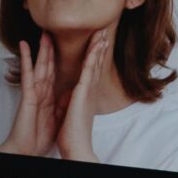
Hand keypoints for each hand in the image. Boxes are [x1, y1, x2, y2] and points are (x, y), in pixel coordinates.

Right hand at [0, 35, 58, 155]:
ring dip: (41, 49)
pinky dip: (27, 59)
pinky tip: (25, 46)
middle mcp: (41, 90)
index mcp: (49, 95)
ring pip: (39, 65)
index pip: (55, 72)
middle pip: (48, 65)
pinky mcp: (27, 95)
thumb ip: (62, 103)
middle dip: (51, 48)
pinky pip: (27, 74)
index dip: (60, 58)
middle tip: (55, 31)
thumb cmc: (39, 136)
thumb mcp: (57, 116)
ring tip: (43, 33)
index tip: (68, 45)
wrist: (27, 149)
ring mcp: (33, 91)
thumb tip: (71, 93)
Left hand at [56, 28, 109, 163]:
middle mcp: (89, 91)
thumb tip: (74, 99)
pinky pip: (88, 70)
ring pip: (94, 63)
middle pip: (95, 64)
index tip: (98, 43)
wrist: (77, 146)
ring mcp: (87, 90)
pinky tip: (96, 45)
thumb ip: (75, 103)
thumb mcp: (72, 113)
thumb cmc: (73, 134)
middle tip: (104, 32)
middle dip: (99, 47)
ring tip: (103, 32)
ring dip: (98, 47)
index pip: (90, 70)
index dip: (95, 56)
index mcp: (85, 95)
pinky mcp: (83, 92)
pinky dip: (92, 57)